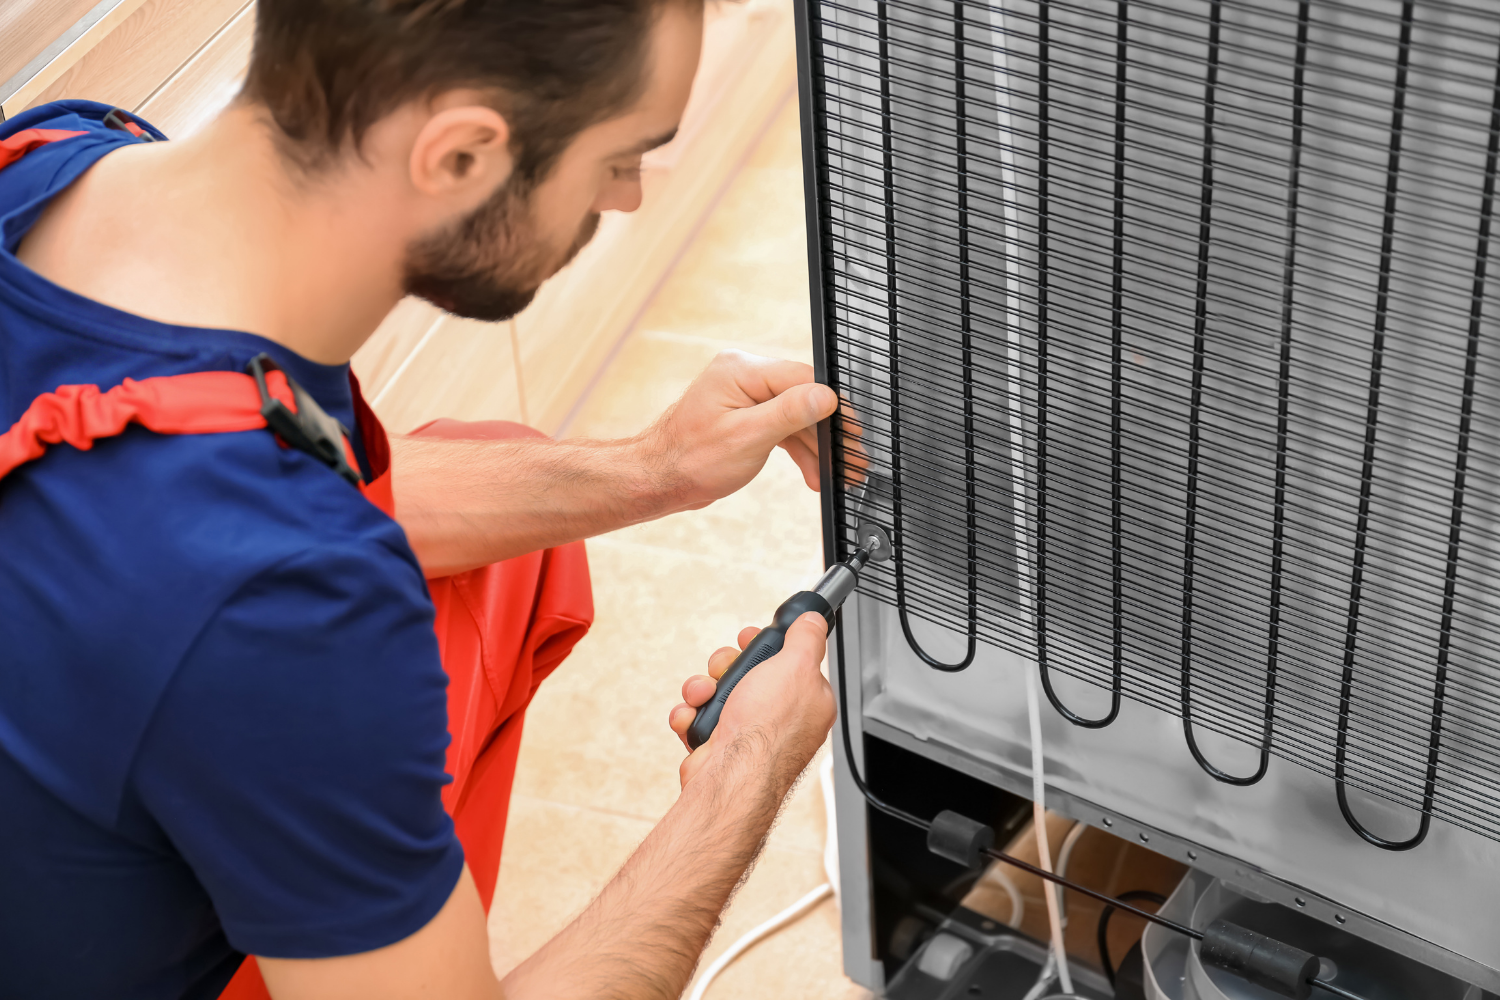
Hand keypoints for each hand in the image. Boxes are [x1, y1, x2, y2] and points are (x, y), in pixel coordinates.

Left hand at [636, 350, 838, 510]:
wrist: (659, 482)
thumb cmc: (690, 461)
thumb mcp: (747, 438)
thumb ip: (789, 413)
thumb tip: (827, 395)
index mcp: (741, 370)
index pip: (802, 379)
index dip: (832, 406)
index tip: (852, 431)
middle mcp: (743, 377)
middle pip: (802, 399)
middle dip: (827, 434)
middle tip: (852, 460)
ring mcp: (744, 397)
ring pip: (795, 418)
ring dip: (817, 448)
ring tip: (839, 474)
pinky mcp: (745, 417)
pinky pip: (781, 428)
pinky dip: (798, 451)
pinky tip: (814, 472)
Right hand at [669, 613, 834, 788]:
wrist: (730, 777)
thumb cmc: (768, 729)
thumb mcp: (796, 666)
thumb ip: (806, 640)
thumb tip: (813, 621)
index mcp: (807, 701)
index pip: (789, 663)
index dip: (767, 647)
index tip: (751, 638)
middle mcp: (779, 719)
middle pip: (747, 673)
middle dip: (726, 666)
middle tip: (724, 668)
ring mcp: (748, 734)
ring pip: (718, 693)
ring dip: (702, 688)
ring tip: (702, 696)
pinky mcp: (719, 747)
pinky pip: (698, 718)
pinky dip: (690, 715)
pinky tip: (692, 719)